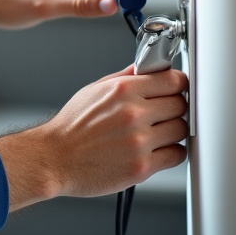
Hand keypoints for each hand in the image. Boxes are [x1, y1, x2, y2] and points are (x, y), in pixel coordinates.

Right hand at [0, 66, 188, 210]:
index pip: (173, 80)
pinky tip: (157, 150)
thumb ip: (124, 77)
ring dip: (174, 131)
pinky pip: (176, 155)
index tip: (176, 89)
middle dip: (174, 108)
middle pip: (181, 104)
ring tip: (157, 133)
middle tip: (163, 114)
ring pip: (181, 130)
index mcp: (123, 90)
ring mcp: (139, 141)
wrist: (54, 158)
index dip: (178, 85)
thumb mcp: (93, 90)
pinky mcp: (142, 167)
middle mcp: (133, 113)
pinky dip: (171, 153)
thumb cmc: (71, 127)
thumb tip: (146, 67)